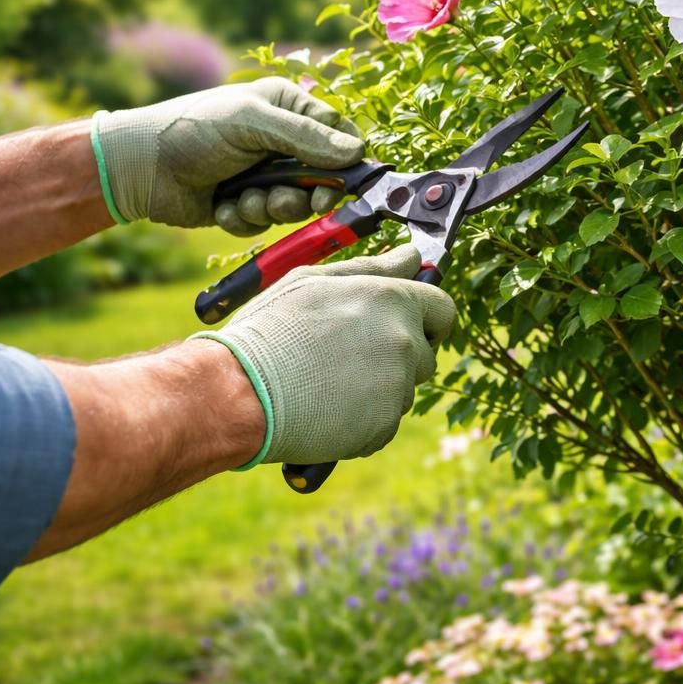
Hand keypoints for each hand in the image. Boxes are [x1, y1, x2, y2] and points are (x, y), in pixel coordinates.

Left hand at [92, 78, 363, 233]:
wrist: (138, 166)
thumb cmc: (194, 129)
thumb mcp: (252, 123)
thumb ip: (305, 137)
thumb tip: (357, 153)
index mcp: (287, 108)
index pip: (339, 133)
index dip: (347, 160)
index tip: (344, 181)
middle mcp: (280, 142)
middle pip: (323, 177)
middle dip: (309, 194)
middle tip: (305, 202)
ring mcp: (262, 175)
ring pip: (294, 205)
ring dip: (272, 207)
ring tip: (247, 199)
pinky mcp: (244, 205)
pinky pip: (263, 222)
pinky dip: (245, 219)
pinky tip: (222, 206)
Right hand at [188, 245, 455, 465]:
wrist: (240, 391)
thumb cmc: (271, 330)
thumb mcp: (314, 281)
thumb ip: (372, 268)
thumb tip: (411, 258)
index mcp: (391, 300)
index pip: (442, 308)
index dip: (427, 317)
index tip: (409, 325)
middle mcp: (403, 341)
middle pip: (425, 352)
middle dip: (398, 355)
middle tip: (348, 357)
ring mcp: (397, 386)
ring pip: (403, 388)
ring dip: (378, 387)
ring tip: (327, 382)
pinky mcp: (384, 425)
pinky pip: (384, 421)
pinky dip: (364, 419)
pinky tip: (326, 408)